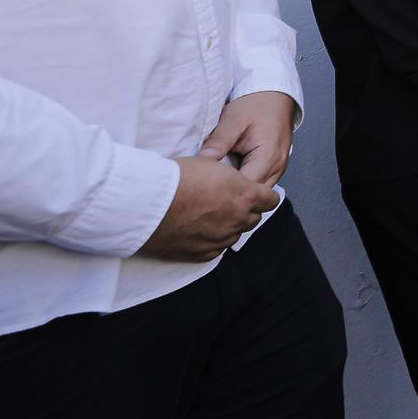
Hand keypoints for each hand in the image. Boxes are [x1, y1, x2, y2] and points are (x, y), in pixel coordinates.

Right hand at [138, 157, 279, 261]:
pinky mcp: (202, 254)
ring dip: (229, 226)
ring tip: (210, 216)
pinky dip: (212, 240)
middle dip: (246, 211)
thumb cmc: (176, 178)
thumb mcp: (209, 164)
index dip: (264, 196)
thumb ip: (228, 178)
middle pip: (254, 218)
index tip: (257, 195)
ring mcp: (220, 239)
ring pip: (235, 235)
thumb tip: (228, 179)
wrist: (146, 203)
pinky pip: (217, 249)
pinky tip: (200, 231)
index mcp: (244, 196)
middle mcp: (237, 220)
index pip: (270, 200)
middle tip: (229, 202)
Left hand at [196, 90, 296, 186]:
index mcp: (268, 156)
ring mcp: (278, 169)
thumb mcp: (232, 120)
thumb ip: (218, 142)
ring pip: (257, 194)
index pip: (246, 188)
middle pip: (254, 197)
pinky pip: (259, 184)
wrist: (274, 96)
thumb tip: (202, 161)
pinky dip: (245, 185)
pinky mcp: (274, 168)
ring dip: (239, 193)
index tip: (204, 189)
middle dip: (231, 196)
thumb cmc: (256, 105)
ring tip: (216, 188)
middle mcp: (277, 167)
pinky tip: (228, 181)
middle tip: (206, 192)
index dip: (225, 191)